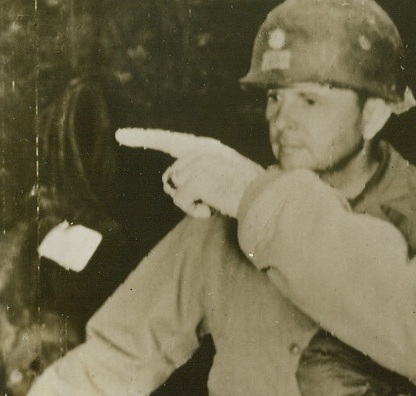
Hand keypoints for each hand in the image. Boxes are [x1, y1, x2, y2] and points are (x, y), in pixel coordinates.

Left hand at [115, 127, 263, 218]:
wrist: (266, 200)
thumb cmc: (251, 195)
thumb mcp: (226, 175)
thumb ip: (202, 174)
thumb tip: (173, 186)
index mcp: (208, 148)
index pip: (171, 140)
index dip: (144, 137)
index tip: (120, 135)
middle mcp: (200, 151)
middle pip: (172, 174)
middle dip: (182, 192)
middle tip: (206, 202)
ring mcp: (197, 164)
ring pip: (174, 188)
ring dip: (190, 203)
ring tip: (214, 204)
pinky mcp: (195, 180)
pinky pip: (179, 201)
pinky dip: (194, 211)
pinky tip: (212, 210)